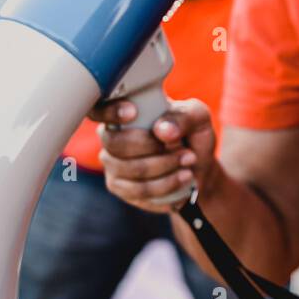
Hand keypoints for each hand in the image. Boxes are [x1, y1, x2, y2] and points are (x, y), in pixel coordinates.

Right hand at [92, 98, 218, 213]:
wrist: (198, 170)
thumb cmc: (192, 137)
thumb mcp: (197, 119)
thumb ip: (183, 117)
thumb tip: (161, 130)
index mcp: (124, 113)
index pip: (100, 109)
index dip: (109, 112)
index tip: (132, 113)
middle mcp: (111, 137)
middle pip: (116, 143)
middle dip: (152, 147)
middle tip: (184, 149)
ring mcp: (112, 163)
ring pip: (130, 168)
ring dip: (165, 166)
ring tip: (189, 161)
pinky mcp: (120, 187)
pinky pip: (137, 189)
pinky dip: (165, 184)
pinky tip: (182, 177)